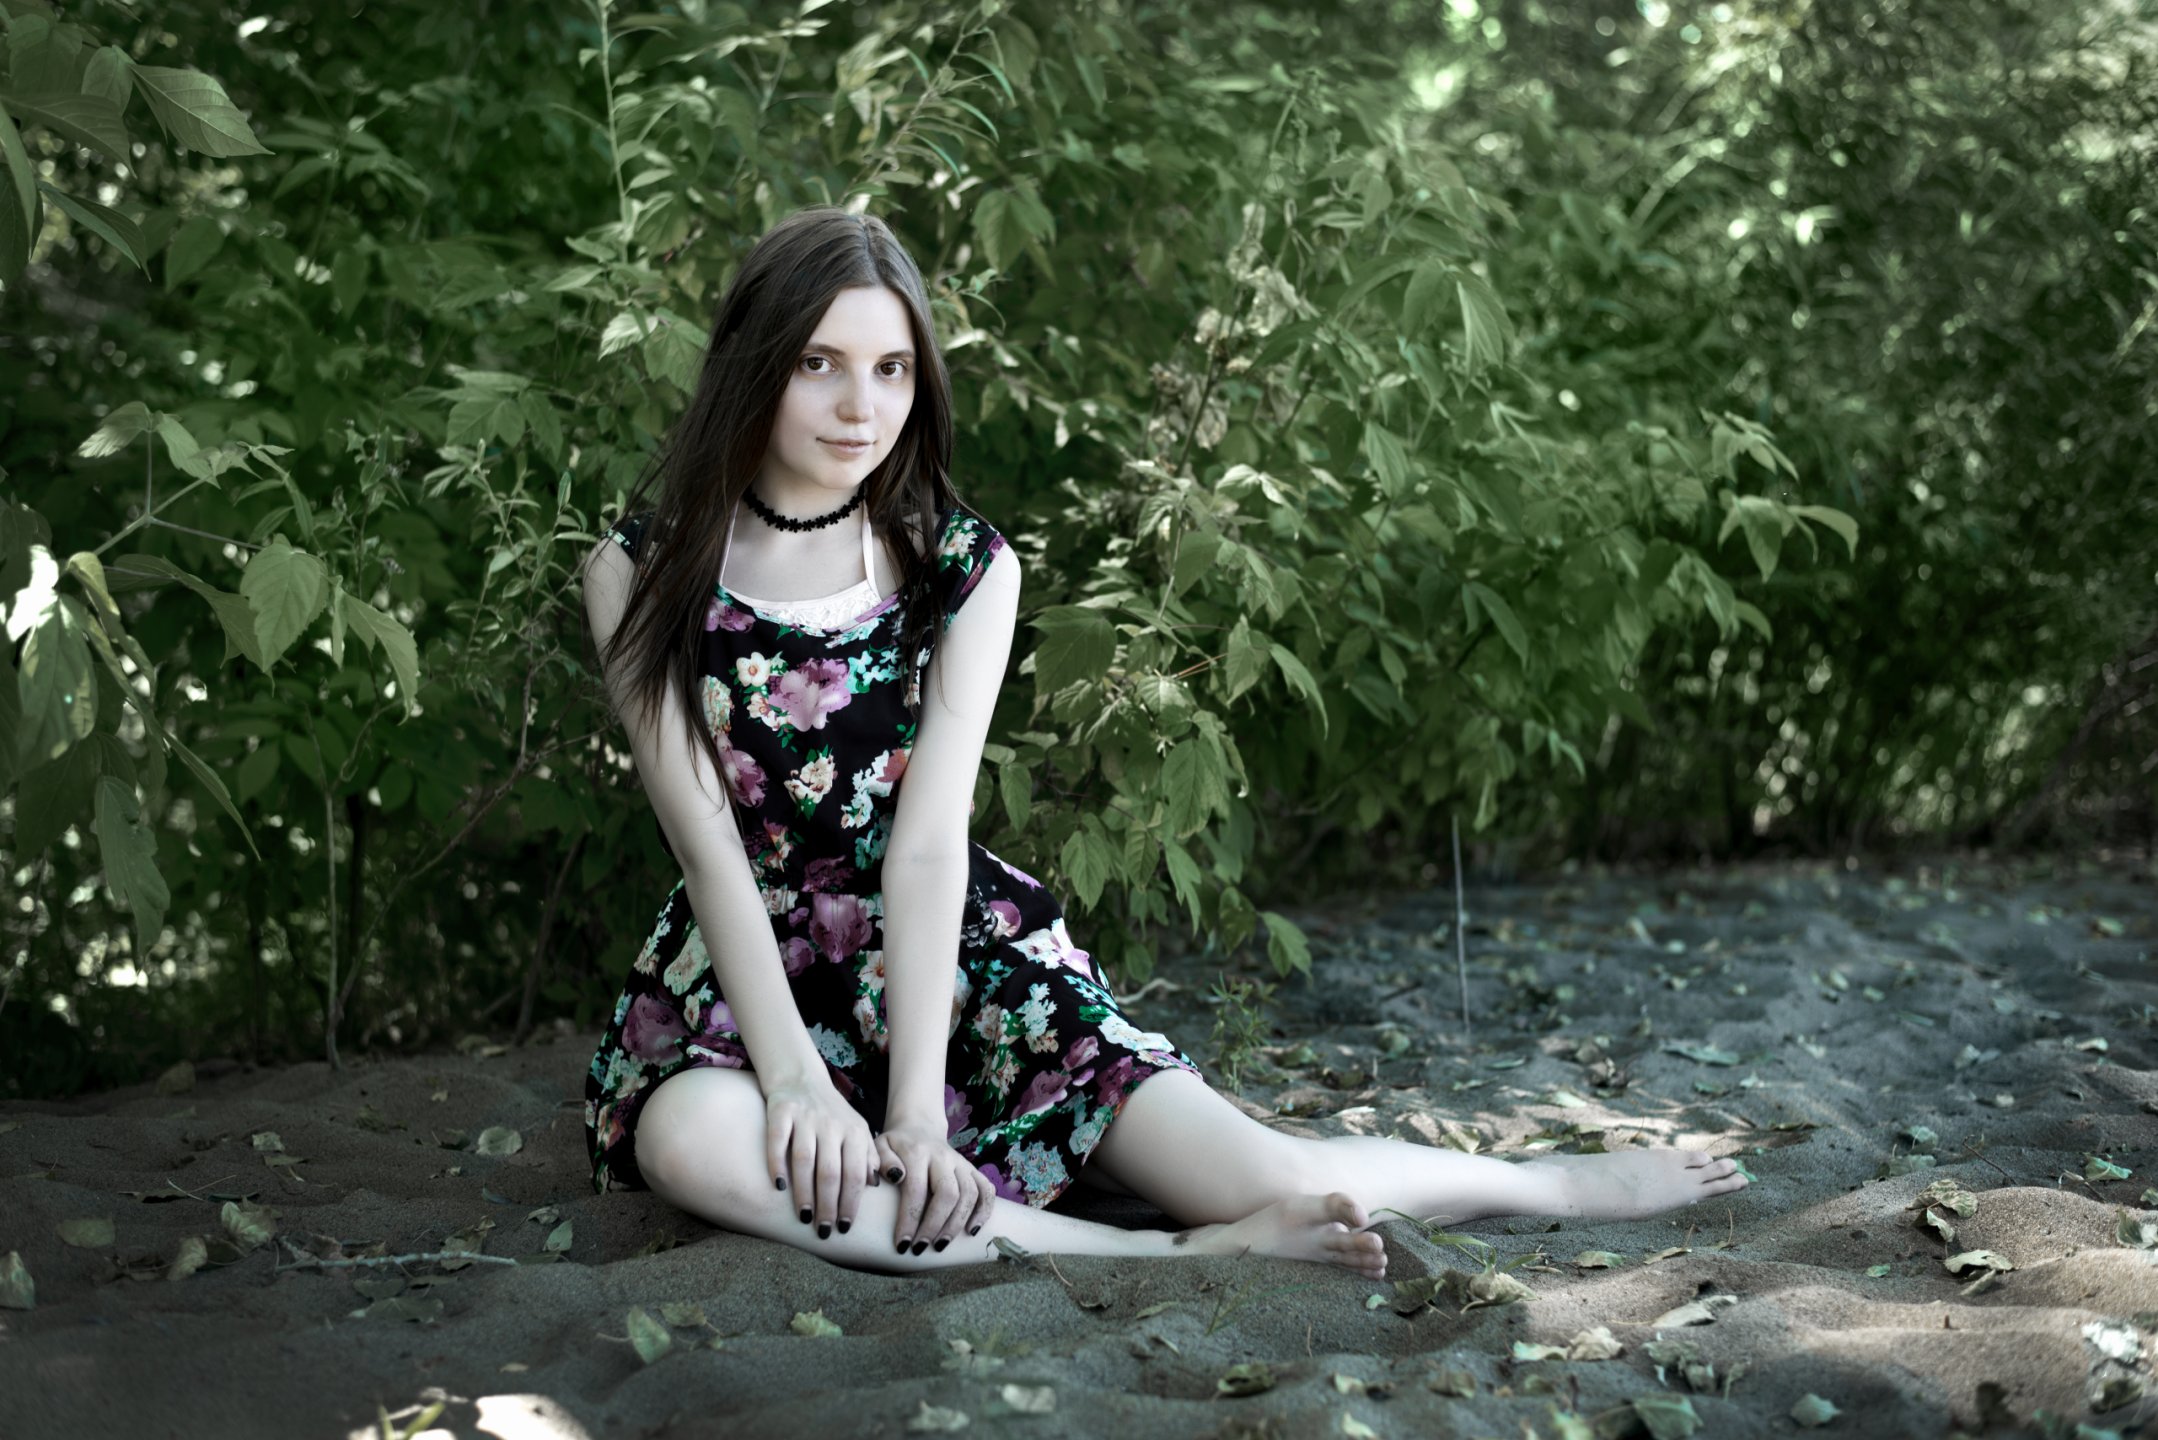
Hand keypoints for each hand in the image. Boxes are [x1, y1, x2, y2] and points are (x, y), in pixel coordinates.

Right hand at [761, 1073, 879, 1239]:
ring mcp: (805, 1117)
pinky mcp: (781, 1112)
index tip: (845, 1227)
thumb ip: (866, 1156)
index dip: (851, 1202)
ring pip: (805, 1160)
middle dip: (828, 1205)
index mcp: (854, 1131)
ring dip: (804, 1192)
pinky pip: (778, 1141)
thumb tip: (876, 1186)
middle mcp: (831, 1124)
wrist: (801, 1078)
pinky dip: (776, 1164)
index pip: (855, 1173)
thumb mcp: (856, 1131)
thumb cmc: (832, 1115)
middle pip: (830, 1171)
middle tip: (824, 1230)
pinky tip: (778, 1186)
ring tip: (804, 1217)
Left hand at [876, 1119, 994, 1256]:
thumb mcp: (880, 1147)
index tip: (901, 1244)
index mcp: (917, 1152)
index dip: (910, 1219)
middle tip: (921, 1247)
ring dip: (957, 1223)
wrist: (919, 1127)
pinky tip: (971, 1230)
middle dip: (935, 1225)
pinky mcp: (972, 1169)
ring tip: (941, 1245)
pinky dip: (984, 1211)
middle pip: (948, 1193)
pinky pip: (986, 1189)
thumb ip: (882, 1160)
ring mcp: (961, 1163)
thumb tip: (895, 1177)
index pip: (916, 1189)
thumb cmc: (896, 1146)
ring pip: (969, 1194)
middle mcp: (943, 1156)